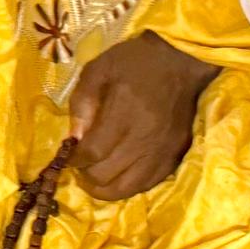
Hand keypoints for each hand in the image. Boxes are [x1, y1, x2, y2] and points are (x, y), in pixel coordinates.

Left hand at [68, 31, 215, 201]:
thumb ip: (82, 102)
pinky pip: (148, 184)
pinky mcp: (175, 155)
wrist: (181, 60)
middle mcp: (144, 137)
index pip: (93, 152)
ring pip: (127, 188)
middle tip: (80, 165)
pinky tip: (120, 174)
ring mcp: (162, 150)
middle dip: (86, 175)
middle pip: (107, 176)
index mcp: (124, 112)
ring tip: (96, 177)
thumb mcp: (98, 69)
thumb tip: (74, 138)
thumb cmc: (135, 61)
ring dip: (105, 188)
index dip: (74, 159)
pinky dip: (129, 186)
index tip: (68, 154)